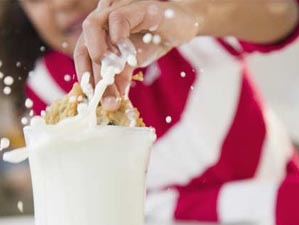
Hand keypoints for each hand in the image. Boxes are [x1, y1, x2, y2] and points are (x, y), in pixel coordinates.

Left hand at [74, 0, 201, 109]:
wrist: (179, 26)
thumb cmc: (152, 41)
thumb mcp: (132, 65)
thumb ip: (119, 81)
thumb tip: (111, 105)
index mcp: (98, 34)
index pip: (82, 54)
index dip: (84, 75)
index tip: (92, 97)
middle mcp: (102, 20)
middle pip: (84, 43)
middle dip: (92, 73)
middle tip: (104, 95)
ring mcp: (116, 9)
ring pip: (93, 25)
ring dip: (97, 51)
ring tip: (110, 71)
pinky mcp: (136, 7)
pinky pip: (119, 18)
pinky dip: (118, 37)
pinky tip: (128, 55)